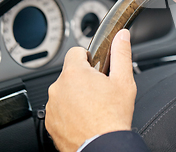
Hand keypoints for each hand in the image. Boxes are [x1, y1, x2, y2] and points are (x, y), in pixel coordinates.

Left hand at [45, 30, 135, 151]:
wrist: (102, 146)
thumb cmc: (113, 116)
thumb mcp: (124, 80)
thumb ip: (121, 53)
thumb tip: (121, 36)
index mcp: (75, 73)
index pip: (75, 51)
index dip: (89, 57)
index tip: (97, 68)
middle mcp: (58, 87)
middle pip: (71, 73)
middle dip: (84, 78)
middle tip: (101, 91)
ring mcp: (53, 106)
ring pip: (65, 92)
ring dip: (76, 95)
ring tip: (94, 107)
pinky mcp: (50, 122)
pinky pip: (60, 109)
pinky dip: (70, 112)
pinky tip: (85, 118)